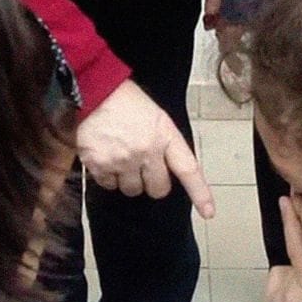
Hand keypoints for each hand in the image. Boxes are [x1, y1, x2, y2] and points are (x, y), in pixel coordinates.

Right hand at [77, 79, 214, 217]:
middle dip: (153, 182)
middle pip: (158, 189)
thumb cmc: (125, 100)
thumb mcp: (155, 115)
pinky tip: (106, 156)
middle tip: (143, 167)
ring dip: (129, 179)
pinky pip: (109, 185)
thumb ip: (163, 141)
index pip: (188, 168)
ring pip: (132, 190)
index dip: (199, 193)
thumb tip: (165, 167)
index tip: (208, 211)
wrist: (93, 90)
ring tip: (121, 156)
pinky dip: (108, 176)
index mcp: (164, 134)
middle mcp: (146, 151)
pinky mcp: (100, 166)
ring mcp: (123, 161)